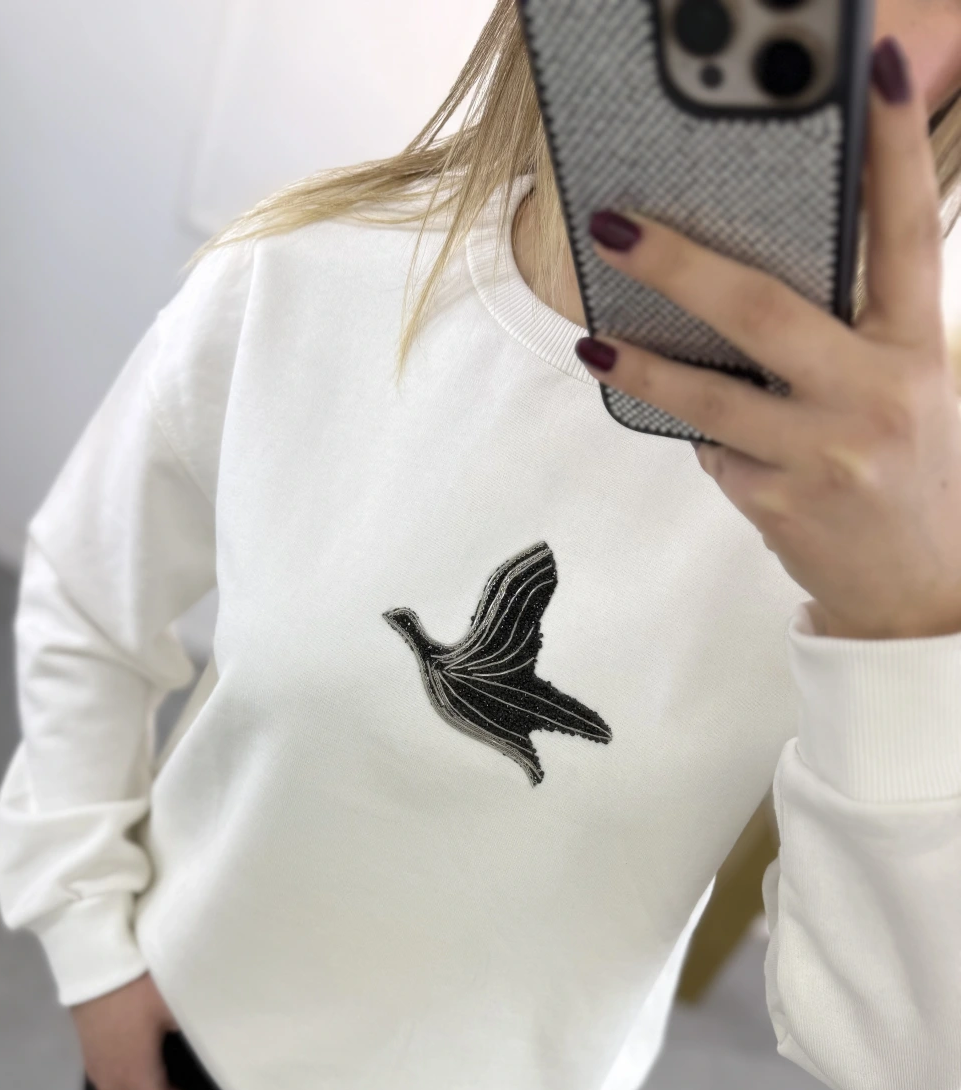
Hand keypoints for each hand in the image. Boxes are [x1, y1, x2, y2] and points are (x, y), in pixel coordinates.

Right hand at [70, 971, 238, 1089]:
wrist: (90, 961)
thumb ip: (208, 1031)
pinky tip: (171, 1076)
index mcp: (138, 1080)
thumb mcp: (178, 1006)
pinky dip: (157, 1087)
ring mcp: (102, 1072)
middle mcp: (116, 1085)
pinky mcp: (96, 1057)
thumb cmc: (137, 985)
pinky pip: (133, 1081)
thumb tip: (240, 1039)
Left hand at [576, 34, 960, 641]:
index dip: (892, 148)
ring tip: (592, 343)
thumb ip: (859, 336)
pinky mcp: (780, 501)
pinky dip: (706, 439)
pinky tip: (719, 443)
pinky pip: (716, 452)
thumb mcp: (910, 389)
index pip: (908, 231)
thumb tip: (753, 288)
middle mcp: (876, 393)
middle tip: (616, 227)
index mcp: (917, 349)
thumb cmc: (913, 477)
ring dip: (642, 366)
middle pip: (764, 308)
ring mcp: (824, 452)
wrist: (920, 594)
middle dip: (679, 265)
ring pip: (710, 393)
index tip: (872, 73)